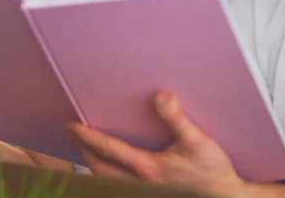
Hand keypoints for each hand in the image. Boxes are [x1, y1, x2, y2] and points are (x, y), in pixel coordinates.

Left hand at [67, 91, 248, 197]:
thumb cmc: (212, 173)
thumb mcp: (197, 141)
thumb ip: (176, 118)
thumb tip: (160, 96)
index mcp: (147, 168)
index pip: (107, 149)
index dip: (86, 136)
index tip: (72, 125)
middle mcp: (139, 183)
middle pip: (99, 168)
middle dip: (83, 150)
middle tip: (74, 135)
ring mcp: (144, 192)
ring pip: (106, 181)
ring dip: (93, 164)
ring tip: (88, 150)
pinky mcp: (151, 194)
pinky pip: (119, 187)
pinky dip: (108, 176)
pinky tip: (113, 168)